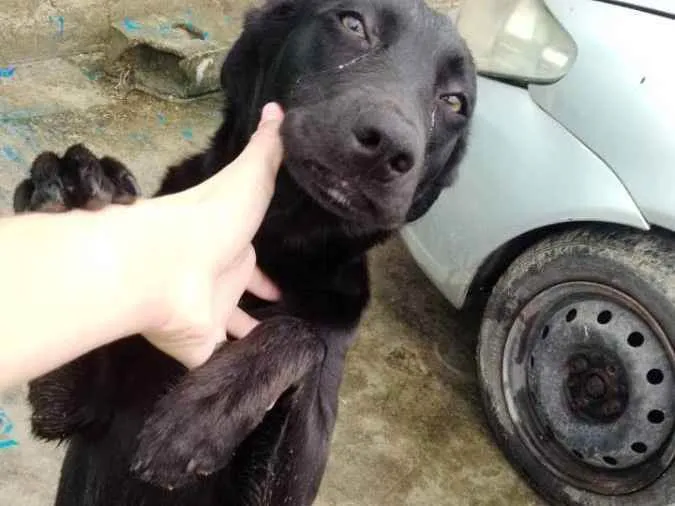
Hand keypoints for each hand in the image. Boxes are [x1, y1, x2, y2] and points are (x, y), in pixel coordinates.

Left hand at [141, 103, 284, 368]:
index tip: (284, 286)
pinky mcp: (201, 347)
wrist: (168, 261)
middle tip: (287, 323)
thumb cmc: (211, 217)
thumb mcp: (250, 174)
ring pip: (233, 332)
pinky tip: (261, 379)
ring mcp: (208, 315)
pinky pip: (223, 363)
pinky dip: (238, 371)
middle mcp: (220, 280)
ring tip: (280, 353)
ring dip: (251, 341)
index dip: (268, 275)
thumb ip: (268, 147)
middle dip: (259, 307)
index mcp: (233, 245)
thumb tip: (280, 105)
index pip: (255, 262)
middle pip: (242, 296)